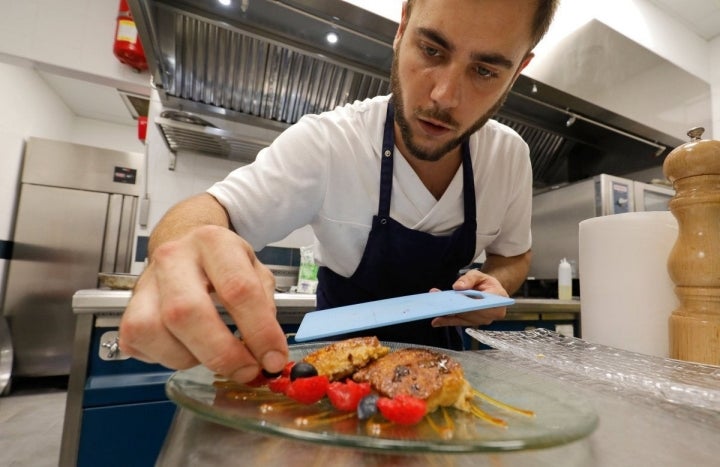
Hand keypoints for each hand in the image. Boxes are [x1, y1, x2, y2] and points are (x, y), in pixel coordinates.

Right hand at [118, 225, 288, 382]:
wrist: (184, 244)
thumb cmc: (223, 263)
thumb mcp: (256, 271)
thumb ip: (265, 307)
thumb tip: (268, 353)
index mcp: (213, 242)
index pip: (238, 290)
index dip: (260, 332)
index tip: (273, 359)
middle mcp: (174, 258)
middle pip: (187, 312)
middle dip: (222, 352)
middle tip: (246, 370)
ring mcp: (145, 282)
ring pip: (156, 332)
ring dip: (191, 357)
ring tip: (212, 351)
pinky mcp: (128, 308)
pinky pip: (139, 344)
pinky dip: (166, 357)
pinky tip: (186, 347)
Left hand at [430, 269, 507, 326]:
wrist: (491, 290)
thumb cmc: (486, 283)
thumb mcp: (479, 275)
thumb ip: (469, 279)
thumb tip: (457, 287)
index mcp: (497, 301)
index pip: (481, 306)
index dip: (468, 305)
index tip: (454, 302)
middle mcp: (490, 315)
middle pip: (470, 314)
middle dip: (453, 308)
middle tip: (438, 303)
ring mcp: (481, 320)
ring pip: (462, 319)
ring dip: (447, 314)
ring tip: (434, 309)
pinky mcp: (472, 322)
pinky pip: (459, 322)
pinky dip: (447, 321)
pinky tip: (436, 321)